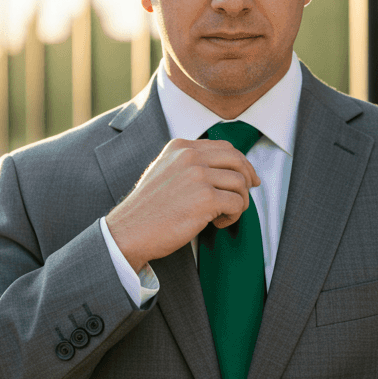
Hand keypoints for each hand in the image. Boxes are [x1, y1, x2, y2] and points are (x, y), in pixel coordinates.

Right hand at [105, 138, 259, 272]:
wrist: (129, 231)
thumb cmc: (148, 209)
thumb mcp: (164, 172)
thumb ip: (189, 164)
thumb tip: (225, 169)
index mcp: (180, 147)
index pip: (224, 147)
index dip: (241, 163)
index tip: (247, 178)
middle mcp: (190, 156)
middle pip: (237, 160)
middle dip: (248, 179)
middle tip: (244, 197)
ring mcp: (198, 175)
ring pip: (240, 183)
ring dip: (238, 202)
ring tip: (222, 215)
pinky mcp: (205, 198)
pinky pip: (237, 203)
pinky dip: (233, 216)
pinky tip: (216, 224)